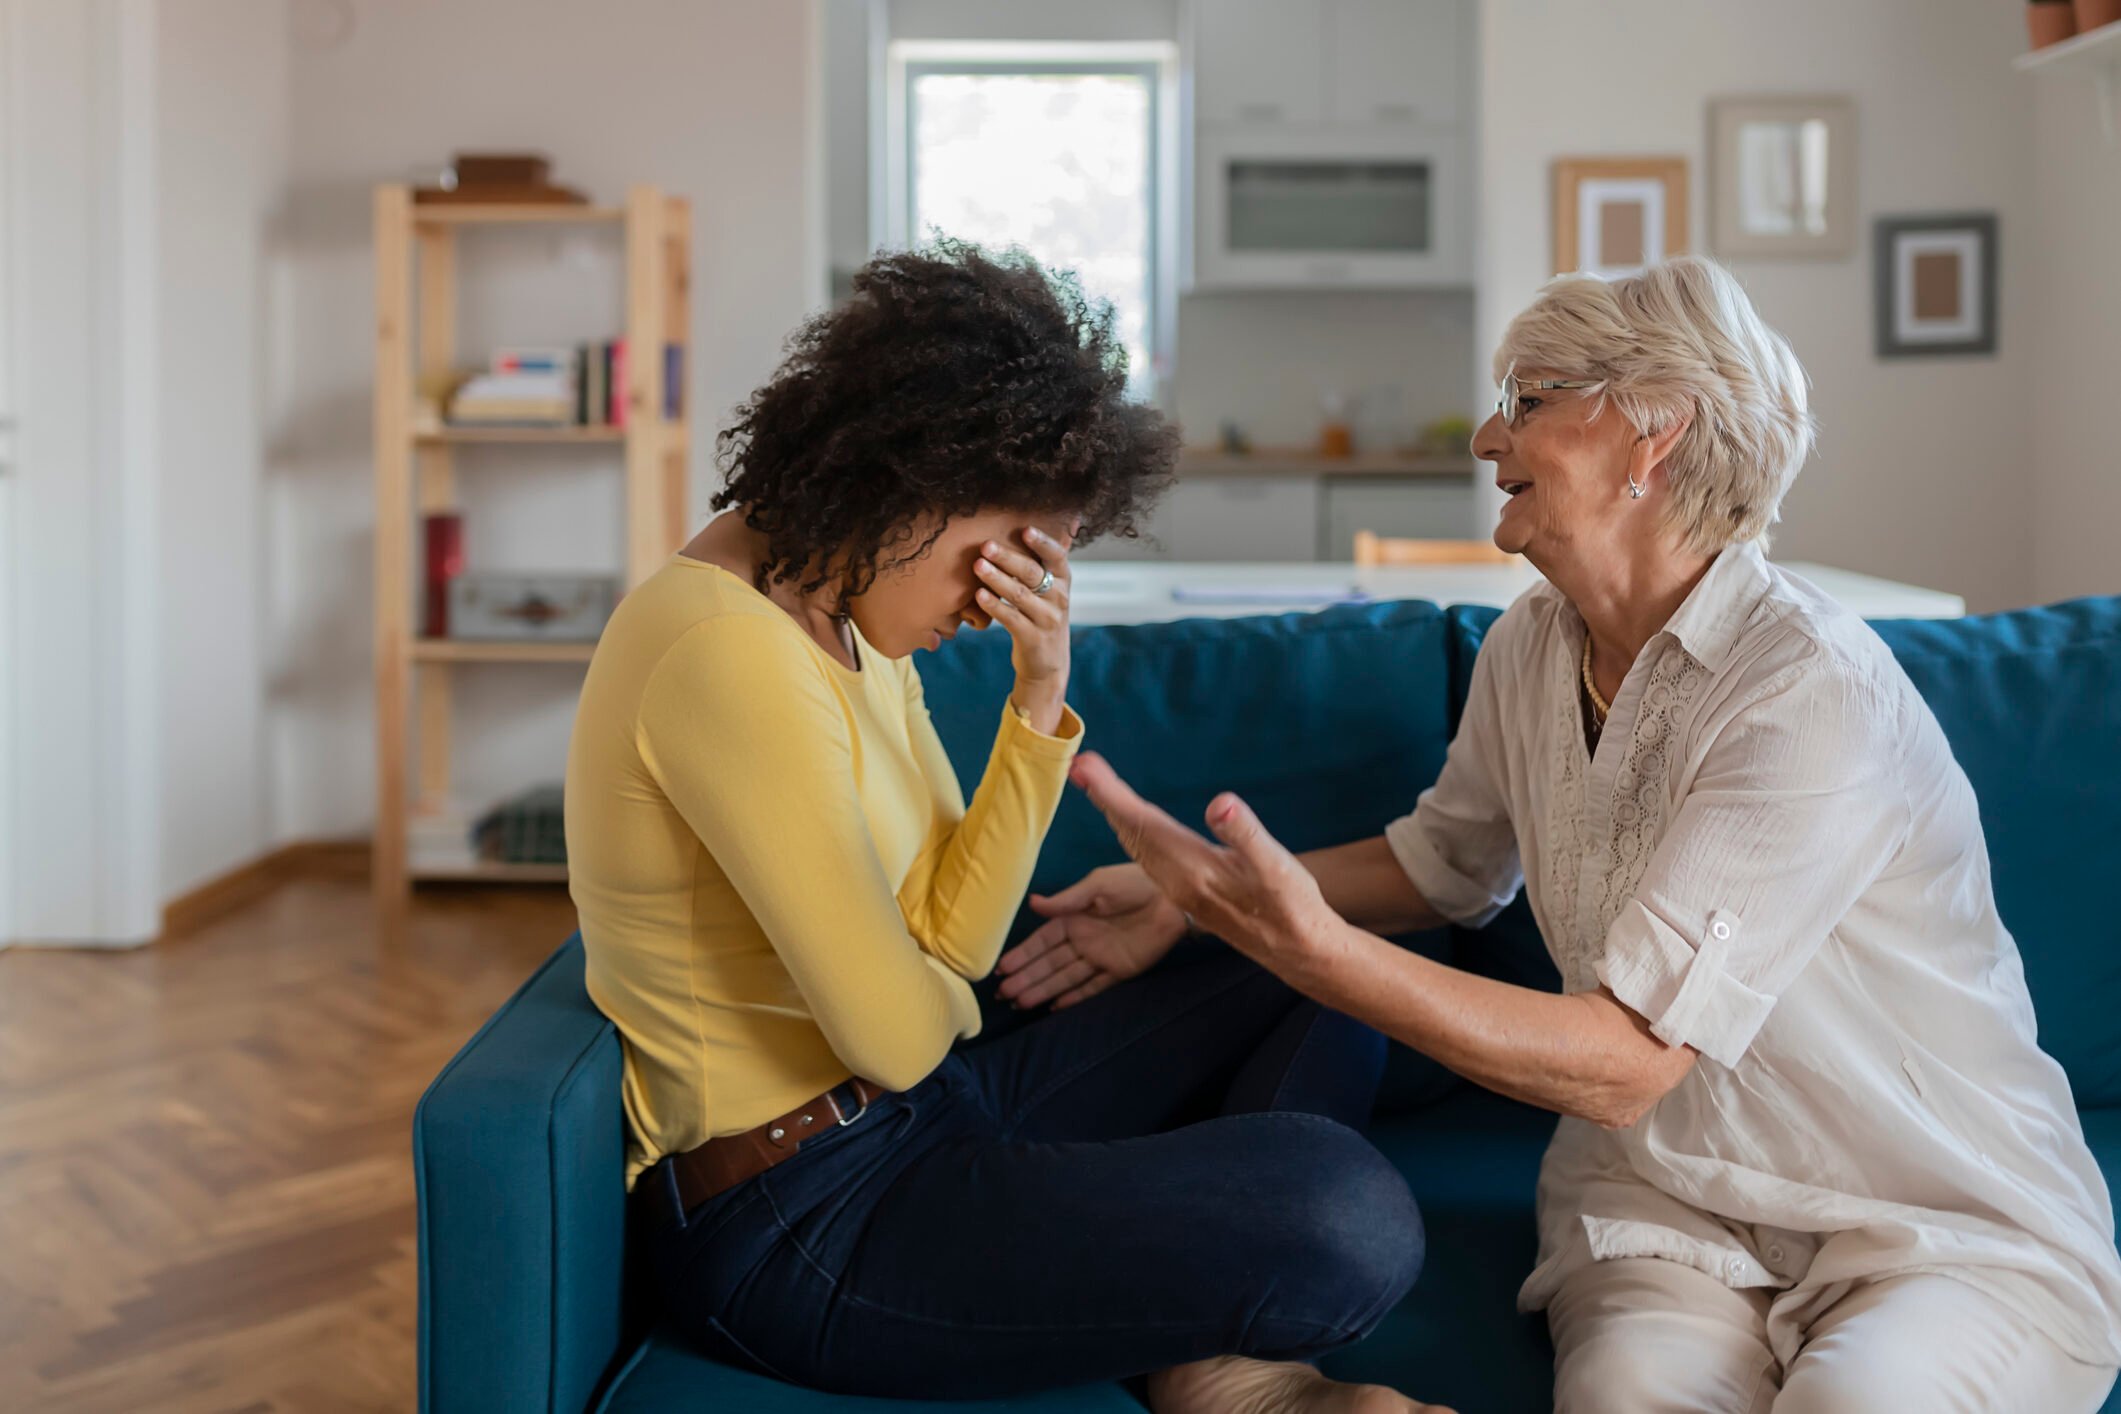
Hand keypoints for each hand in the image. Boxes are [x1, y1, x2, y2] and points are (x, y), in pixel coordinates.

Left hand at [973, 526, 1072, 733]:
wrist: (1047, 665)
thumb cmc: (1041, 618)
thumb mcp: (1048, 593)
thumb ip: (1038, 567)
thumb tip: (1016, 532)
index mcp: (1064, 581)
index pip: (1057, 556)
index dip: (1042, 542)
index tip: (1024, 530)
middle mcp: (1059, 598)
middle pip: (1032, 573)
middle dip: (1008, 557)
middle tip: (986, 545)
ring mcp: (1047, 619)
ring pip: (1019, 595)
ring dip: (996, 579)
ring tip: (977, 566)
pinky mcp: (1033, 638)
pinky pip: (1010, 618)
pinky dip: (994, 605)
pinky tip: (979, 595)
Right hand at [996, 863, 1187, 1009]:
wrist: (1173, 896)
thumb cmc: (1134, 883)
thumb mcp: (1097, 885)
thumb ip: (1066, 900)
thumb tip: (1032, 904)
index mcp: (1075, 918)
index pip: (1043, 941)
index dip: (1023, 954)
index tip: (1002, 968)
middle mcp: (1084, 941)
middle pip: (1050, 963)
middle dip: (1026, 977)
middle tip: (1003, 993)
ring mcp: (1101, 958)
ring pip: (1066, 977)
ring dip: (1043, 989)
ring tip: (1020, 1003)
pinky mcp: (1120, 970)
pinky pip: (1094, 987)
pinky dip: (1075, 997)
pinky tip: (1055, 1007)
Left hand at [1066, 753, 1340, 979]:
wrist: (1295, 950)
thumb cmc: (1290, 905)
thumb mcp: (1275, 865)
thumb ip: (1244, 833)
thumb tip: (1220, 803)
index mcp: (1192, 869)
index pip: (1143, 823)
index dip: (1111, 795)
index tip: (1084, 768)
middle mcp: (1176, 880)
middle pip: (1130, 832)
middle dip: (1103, 798)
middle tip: (1079, 766)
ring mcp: (1178, 889)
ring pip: (1135, 845)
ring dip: (1114, 813)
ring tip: (1094, 785)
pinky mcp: (1186, 893)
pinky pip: (1147, 855)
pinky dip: (1132, 831)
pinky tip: (1131, 823)